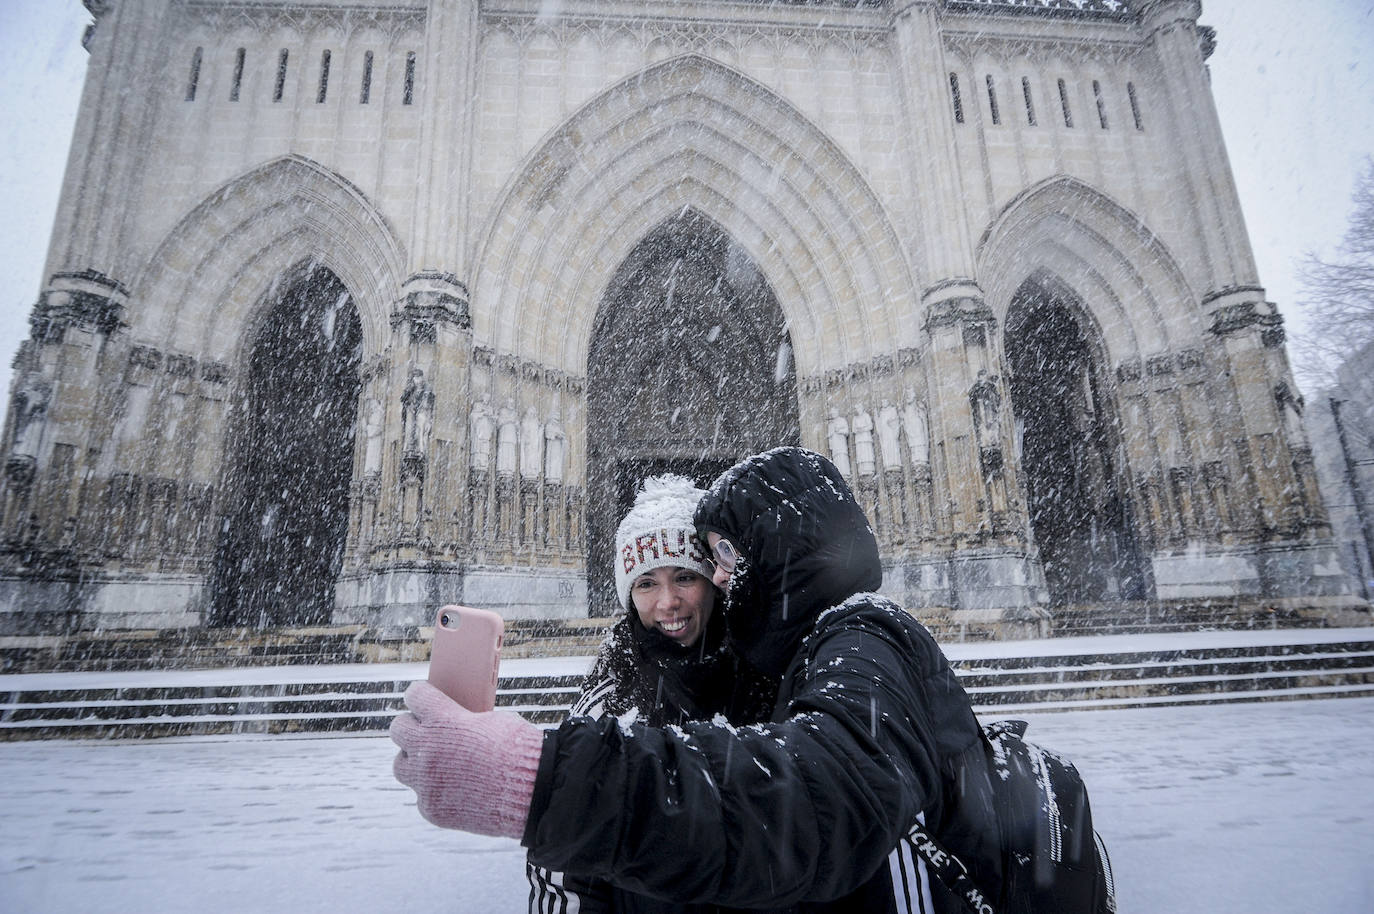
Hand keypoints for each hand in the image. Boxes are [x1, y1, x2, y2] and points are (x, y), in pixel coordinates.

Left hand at [390, 680, 543, 837]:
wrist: (533, 792)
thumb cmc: (518, 750)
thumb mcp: (491, 721)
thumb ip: (464, 720)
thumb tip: (455, 720)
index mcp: (443, 720)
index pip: (414, 695)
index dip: (419, 694)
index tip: (422, 696)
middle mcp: (427, 749)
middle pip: (398, 729)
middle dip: (411, 726)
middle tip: (425, 729)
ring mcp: (426, 782)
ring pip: (401, 765)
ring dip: (414, 760)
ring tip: (433, 762)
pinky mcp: (431, 808)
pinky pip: (422, 795)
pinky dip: (435, 790)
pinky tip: (453, 789)